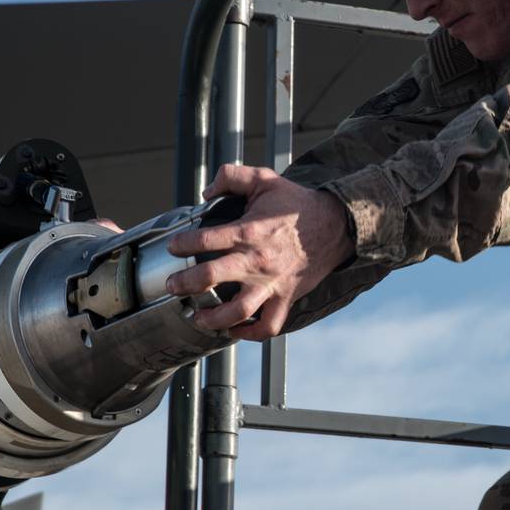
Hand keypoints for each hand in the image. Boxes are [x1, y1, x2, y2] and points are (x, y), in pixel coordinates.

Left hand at [162, 165, 353, 339]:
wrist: (336, 225)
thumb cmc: (298, 205)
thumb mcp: (264, 179)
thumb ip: (231, 176)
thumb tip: (207, 191)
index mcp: (250, 231)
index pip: (207, 239)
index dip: (183, 244)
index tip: (173, 247)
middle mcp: (258, 261)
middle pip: (213, 276)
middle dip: (186, 283)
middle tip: (173, 286)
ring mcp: (273, 283)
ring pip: (239, 311)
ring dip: (214, 319)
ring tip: (199, 317)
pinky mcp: (287, 298)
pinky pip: (268, 326)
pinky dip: (250, 333)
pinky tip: (235, 329)